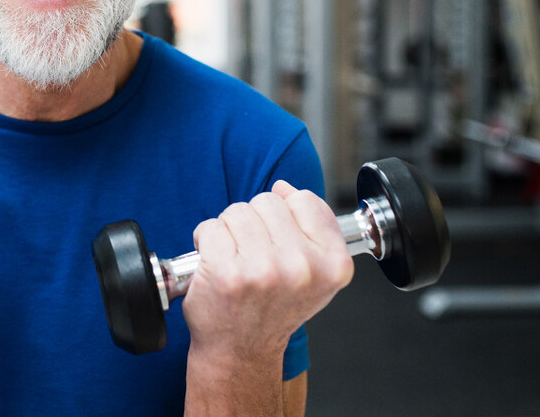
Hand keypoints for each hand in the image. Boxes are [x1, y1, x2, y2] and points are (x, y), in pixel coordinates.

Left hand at [183, 182, 353, 363]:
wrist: (242, 350)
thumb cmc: (273, 309)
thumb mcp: (314, 273)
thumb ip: (309, 226)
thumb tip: (284, 188)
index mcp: (333, 264)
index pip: (305, 200)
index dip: (285, 214)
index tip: (279, 240)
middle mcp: (302, 267)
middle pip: (267, 201)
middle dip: (254, 222)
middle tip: (254, 255)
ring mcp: (264, 270)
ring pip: (237, 211)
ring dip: (229, 230)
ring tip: (235, 259)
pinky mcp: (227, 273)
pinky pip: (210, 227)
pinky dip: (206, 241)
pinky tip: (216, 264)